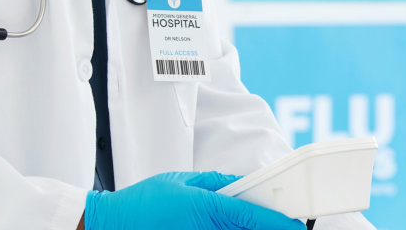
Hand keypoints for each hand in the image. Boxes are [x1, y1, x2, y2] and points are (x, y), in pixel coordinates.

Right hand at [83, 171, 304, 229]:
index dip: (279, 223)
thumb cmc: (141, 204)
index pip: (253, 216)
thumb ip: (216, 182)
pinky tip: (218, 228)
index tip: (295, 225)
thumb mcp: (181, 180)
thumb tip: (243, 184)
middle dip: (264, 229)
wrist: (111, 225)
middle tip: (281, 226)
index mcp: (207, 207)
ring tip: (248, 225)